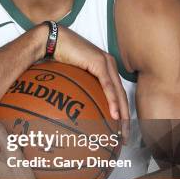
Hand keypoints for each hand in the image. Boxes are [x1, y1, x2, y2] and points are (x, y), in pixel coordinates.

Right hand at [54, 25, 129, 142]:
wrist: (53, 41)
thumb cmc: (59, 57)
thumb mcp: (73, 76)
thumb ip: (79, 88)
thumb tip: (75, 108)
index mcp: (106, 68)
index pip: (118, 93)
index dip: (121, 112)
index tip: (120, 129)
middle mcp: (109, 65)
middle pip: (122, 95)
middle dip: (126, 118)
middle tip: (124, 137)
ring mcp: (106, 63)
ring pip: (118, 92)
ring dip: (122, 113)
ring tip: (122, 130)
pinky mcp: (99, 62)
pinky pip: (108, 85)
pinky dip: (112, 100)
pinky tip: (115, 114)